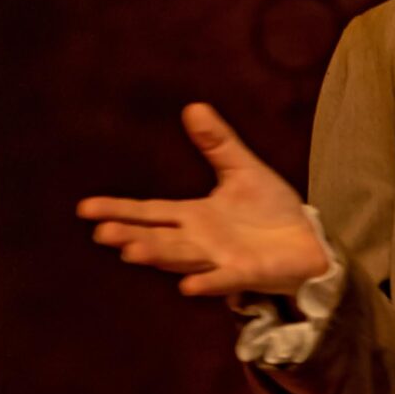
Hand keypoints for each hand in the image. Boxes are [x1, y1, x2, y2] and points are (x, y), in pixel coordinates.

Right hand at [77, 104, 331, 298]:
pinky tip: (188, 286)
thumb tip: (193, 106)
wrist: (309, 241)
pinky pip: (223, 279)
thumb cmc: (272, 210)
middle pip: (158, 237)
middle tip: (102, 233)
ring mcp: (220, 260)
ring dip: (159, 255)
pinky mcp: (246, 273)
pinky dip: (207, 282)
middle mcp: (199, 241)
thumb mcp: (242, 169)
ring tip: (131, 251)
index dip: (119, 210)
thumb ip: (217, 143)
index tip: (85, 209)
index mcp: (193, 216)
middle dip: (131, 235)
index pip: (149, 213)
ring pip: (182, 257)